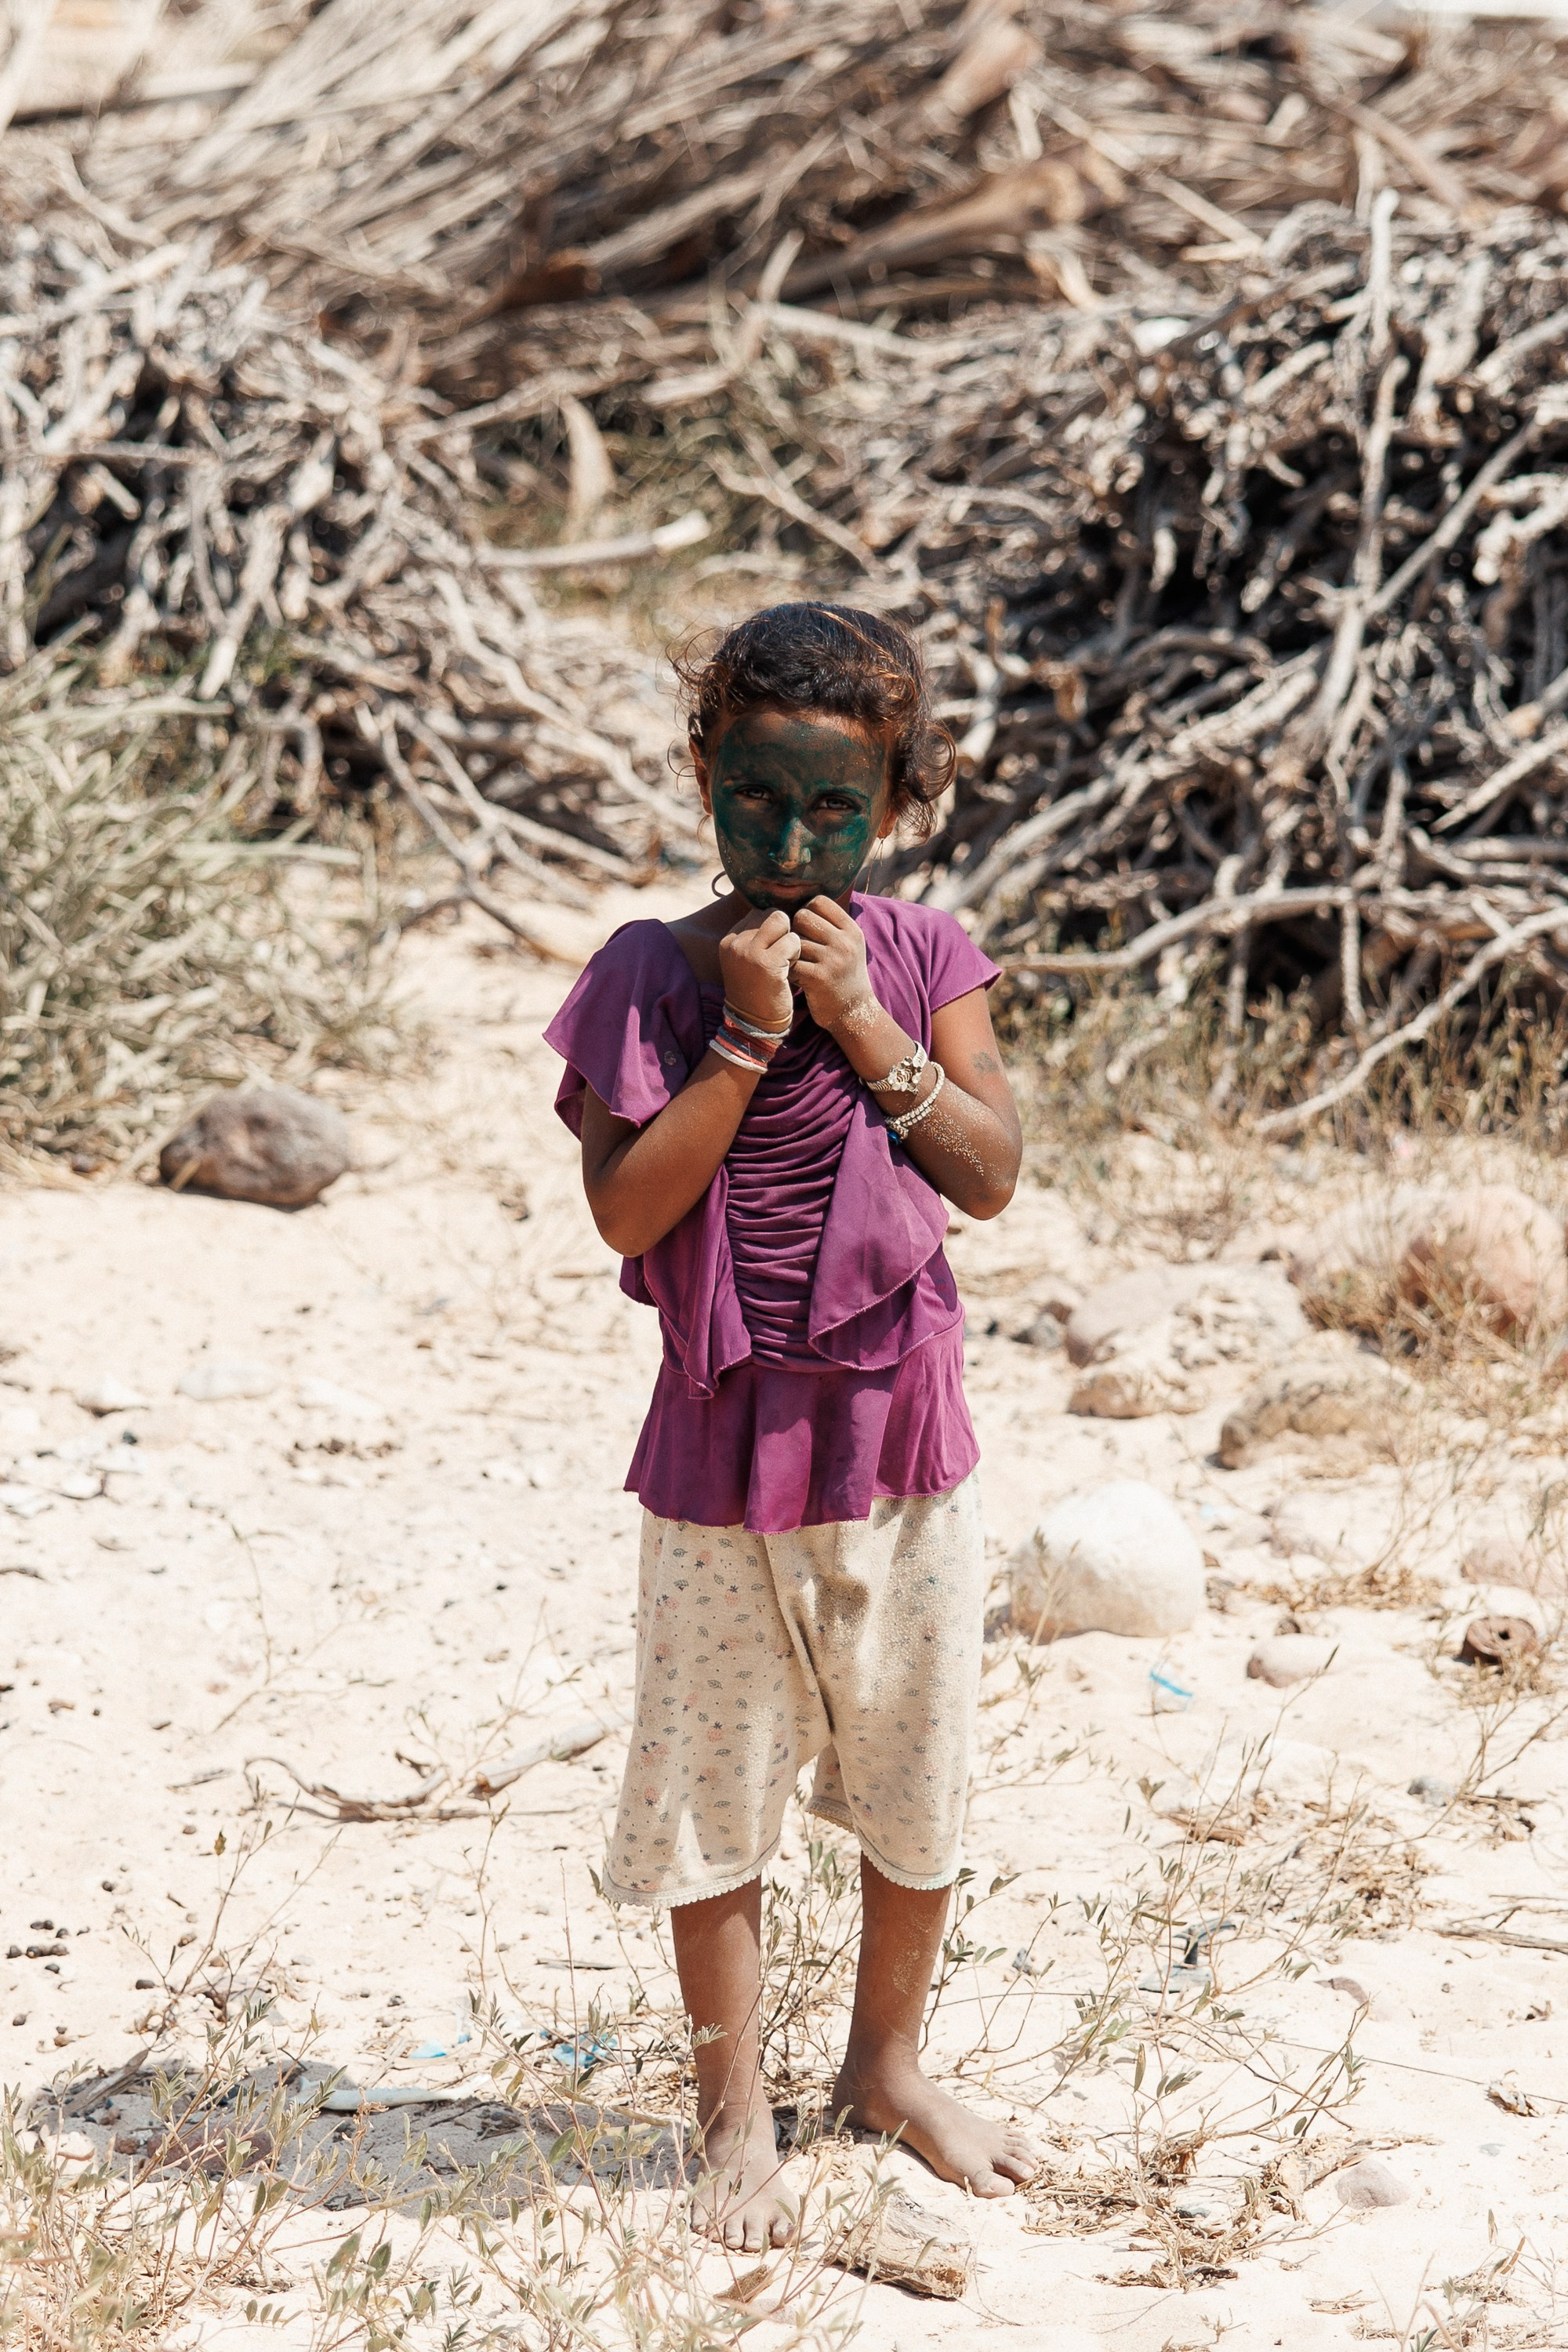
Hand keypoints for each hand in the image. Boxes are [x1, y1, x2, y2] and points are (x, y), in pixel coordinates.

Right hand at [718, 906, 798, 1031]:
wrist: (753, 1024)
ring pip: (782, 922)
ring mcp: (749, 952)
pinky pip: (793, 941)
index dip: (773, 930)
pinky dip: (797, 954)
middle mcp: (735, 944)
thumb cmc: (757, 991)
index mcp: (728, 941)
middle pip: (771, 914)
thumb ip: (756, 938)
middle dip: (783, 931)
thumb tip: (780, 914)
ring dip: (791, 940)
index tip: (772, 952)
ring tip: (785, 961)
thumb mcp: (747, 961)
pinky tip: (789, 970)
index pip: (757, 914)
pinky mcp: (767, 963)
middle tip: (782, 955)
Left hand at [792, 896, 875, 1035]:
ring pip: (794, 941)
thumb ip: (832, 925)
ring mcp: (833, 960)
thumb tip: (803, 902)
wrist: (854, 1011)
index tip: (805, 928)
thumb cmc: (845, 975)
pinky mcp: (819, 978)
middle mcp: (844, 942)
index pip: (819, 902)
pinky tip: (796, 978)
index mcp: (851, 930)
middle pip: (802, 916)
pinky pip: (791, 963)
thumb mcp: (849, 945)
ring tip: (797, 964)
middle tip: (797, 947)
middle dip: (794, 929)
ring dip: (790, 952)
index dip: (806, 911)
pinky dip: (789, 970)